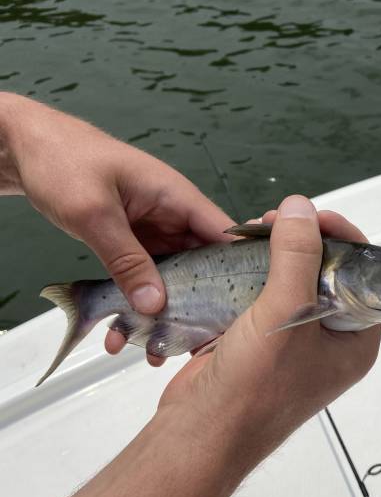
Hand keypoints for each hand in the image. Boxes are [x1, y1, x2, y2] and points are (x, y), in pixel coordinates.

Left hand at [0, 92, 232, 346]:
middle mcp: (172, 214)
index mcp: (177, 196)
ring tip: (154, 348)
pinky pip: (147, 276)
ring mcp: (154, 229)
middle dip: (199, 306)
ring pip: (175, 277)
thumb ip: (126, 260)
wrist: (25, 148)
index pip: (226, 236)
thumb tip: (155, 303)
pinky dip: (140, 302)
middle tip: (193, 345)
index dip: (239, 273)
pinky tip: (125, 329)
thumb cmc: (63, 160)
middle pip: (204, 265)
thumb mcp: (94, 214)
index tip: (239, 313)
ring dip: (166, 311)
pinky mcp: (135, 241)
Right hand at [159, 195, 380, 462]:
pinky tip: (235, 258)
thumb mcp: (284, 315)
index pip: (362, 275)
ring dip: (273, 255)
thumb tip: (301, 211)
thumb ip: (297, 258)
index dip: (340, 238)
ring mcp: (293, 341)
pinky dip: (251, 274)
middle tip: (275, 222)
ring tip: (251, 235)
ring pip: (290, 282)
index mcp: (355, 340)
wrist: (201, 433)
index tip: (312, 215)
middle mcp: (329, 339)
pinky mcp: (260, 341)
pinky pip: (262, 296)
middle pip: (326, 273)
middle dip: (302, 241)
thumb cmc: (253, 392)